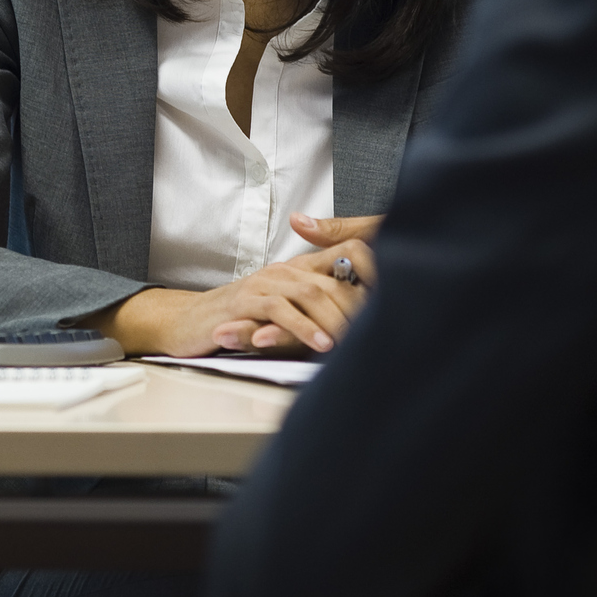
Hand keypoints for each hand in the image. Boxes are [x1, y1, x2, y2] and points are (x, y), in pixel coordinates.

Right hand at [89, 230, 377, 357]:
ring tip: (359, 340)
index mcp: (302, 268)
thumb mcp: (289, 313)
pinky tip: (322, 344)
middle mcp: (287, 270)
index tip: (406, 292)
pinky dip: (304, 328)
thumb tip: (368, 322)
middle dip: (363, 307)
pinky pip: (281, 312)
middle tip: (387, 330)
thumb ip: (322, 310)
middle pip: (337, 279)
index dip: (380, 268)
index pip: (352, 251)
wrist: (189, 321)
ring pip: (312, 293)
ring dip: (338, 318)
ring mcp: (266, 284)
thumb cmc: (242, 320)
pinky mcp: (246, 303)